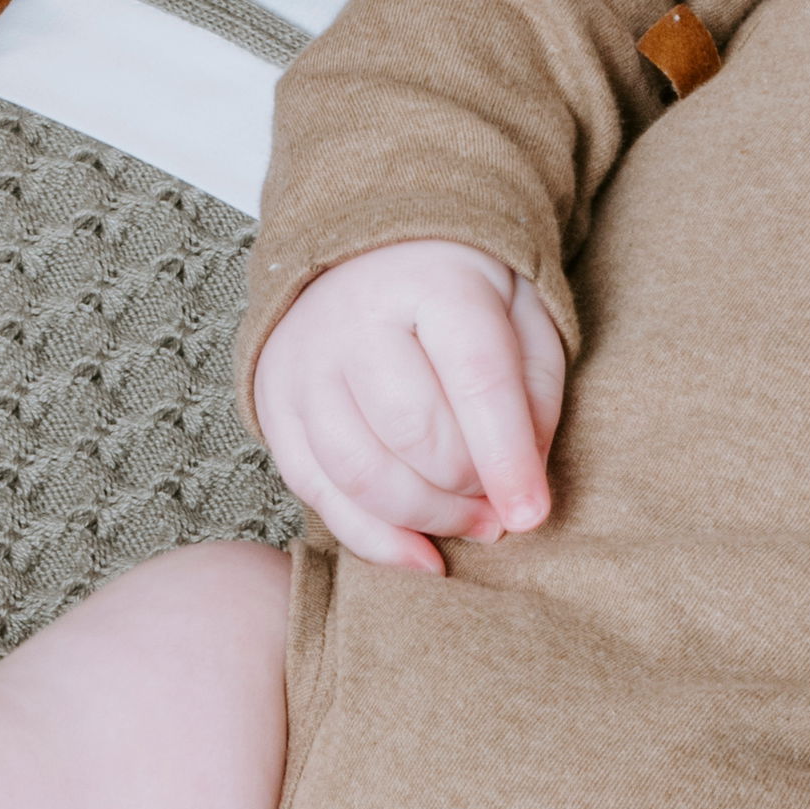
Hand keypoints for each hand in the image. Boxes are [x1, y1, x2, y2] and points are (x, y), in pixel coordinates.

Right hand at [252, 240, 566, 575]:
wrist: (369, 253)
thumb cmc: (462, 294)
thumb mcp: (523, 313)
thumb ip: (535, 391)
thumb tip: (523, 483)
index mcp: (433, 281)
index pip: (476, 381)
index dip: (507, 458)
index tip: (533, 514)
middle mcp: (355, 319)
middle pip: (413, 434)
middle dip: (468, 488)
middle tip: (502, 504)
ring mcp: (305, 364)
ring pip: (360, 473)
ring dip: (427, 518)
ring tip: (473, 523)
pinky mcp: (274, 405)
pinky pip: (316, 493)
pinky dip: (374, 539)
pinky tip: (421, 555)